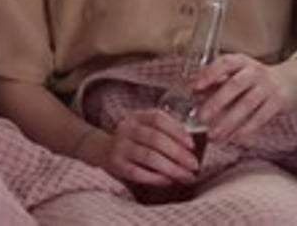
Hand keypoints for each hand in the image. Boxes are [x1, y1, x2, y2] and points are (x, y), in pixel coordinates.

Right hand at [85, 108, 199, 185]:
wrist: (102, 149)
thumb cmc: (133, 139)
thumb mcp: (143, 127)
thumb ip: (163, 132)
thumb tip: (189, 148)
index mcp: (137, 116)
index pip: (158, 119)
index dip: (176, 130)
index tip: (192, 144)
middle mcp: (127, 128)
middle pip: (155, 139)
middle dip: (178, 153)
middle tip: (194, 165)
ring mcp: (120, 147)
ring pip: (149, 157)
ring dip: (171, 168)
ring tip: (185, 176)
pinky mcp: (117, 165)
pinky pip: (139, 173)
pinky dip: (156, 178)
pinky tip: (168, 181)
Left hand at [194, 53, 296, 143]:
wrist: (291, 81)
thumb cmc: (256, 79)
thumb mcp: (238, 74)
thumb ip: (218, 81)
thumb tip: (193, 90)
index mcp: (241, 61)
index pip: (224, 63)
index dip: (210, 74)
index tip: (196, 87)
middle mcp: (254, 71)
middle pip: (235, 85)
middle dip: (217, 101)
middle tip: (202, 117)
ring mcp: (268, 86)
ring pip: (247, 105)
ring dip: (229, 121)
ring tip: (213, 135)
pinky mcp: (278, 102)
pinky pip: (260, 117)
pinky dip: (246, 129)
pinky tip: (233, 138)